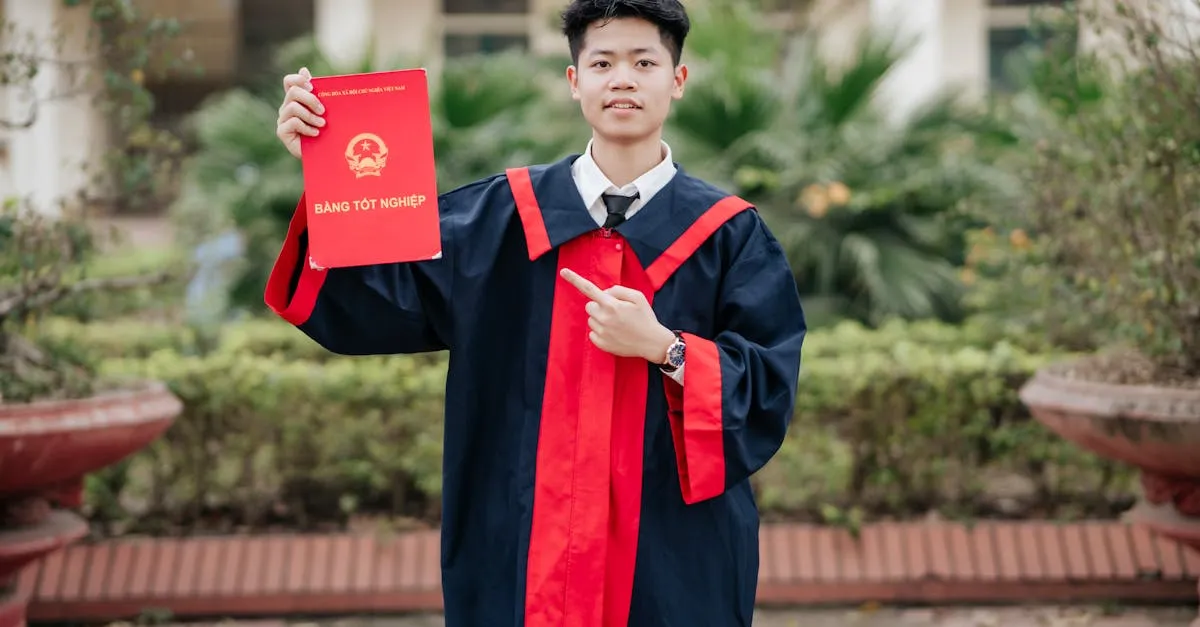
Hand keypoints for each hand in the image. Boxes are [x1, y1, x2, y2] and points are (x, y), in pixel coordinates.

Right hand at [276, 67, 325, 158]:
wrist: (323, 155)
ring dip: (310, 116)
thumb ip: (316, 92)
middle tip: (323, 110)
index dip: (298, 79)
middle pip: (293, 92)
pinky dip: (307, 127)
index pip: (289, 81)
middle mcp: (286, 108)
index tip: (312, 86)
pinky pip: (293, 122)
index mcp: (295, 100)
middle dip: (310, 99)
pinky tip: (316, 134)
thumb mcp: (323, 111)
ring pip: (293, 107)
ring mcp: (282, 120)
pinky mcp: (282, 132)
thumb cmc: (325, 131)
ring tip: (322, 124)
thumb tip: (304, 69)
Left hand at [560, 268, 675, 362]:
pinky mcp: (600, 343)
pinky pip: (592, 333)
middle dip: (599, 305)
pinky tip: (615, 333)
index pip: (589, 289)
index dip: (575, 279)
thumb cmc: (645, 318)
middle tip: (615, 311)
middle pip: (589, 306)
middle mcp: (604, 318)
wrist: (652, 343)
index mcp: (612, 305)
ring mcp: (601, 332)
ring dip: (600, 319)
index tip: (563, 271)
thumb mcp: (637, 297)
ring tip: (618, 323)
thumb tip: (604, 293)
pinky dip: (601, 331)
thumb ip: (618, 290)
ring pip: (591, 319)